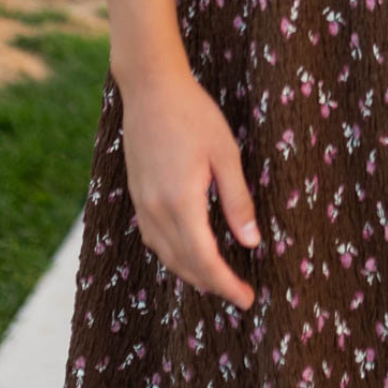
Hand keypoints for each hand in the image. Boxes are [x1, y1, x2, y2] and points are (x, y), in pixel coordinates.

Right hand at [117, 67, 261, 309]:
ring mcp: (141, 203)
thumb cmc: (194, 115)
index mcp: (181, 203)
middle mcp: (156, 210)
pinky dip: (172, 254)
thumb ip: (237, 200)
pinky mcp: (136, 194)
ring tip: (216, 280)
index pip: (205, 260)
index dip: (227, 285)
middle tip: (239, 294)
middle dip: (212, 284)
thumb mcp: (226, 154)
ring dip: (190, 273)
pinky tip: (186, 251)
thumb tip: (251, 243)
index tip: (247, 299)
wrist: (150, 88)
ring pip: (165, 254)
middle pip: (184, 264)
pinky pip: (153, 238)